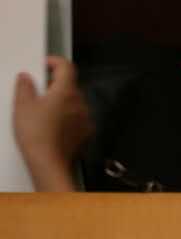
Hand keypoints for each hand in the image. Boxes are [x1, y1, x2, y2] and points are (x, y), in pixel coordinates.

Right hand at [12, 56, 91, 191]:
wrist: (48, 163)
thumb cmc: (36, 135)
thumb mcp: (22, 104)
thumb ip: (25, 85)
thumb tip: (26, 78)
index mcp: (66, 92)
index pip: (67, 66)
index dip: (54, 62)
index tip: (44, 65)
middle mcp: (80, 104)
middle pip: (70, 85)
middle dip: (55, 84)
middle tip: (38, 90)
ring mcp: (85, 120)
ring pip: (74, 102)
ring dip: (61, 101)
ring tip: (43, 110)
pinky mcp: (85, 134)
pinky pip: (77, 118)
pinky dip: (67, 116)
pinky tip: (53, 124)